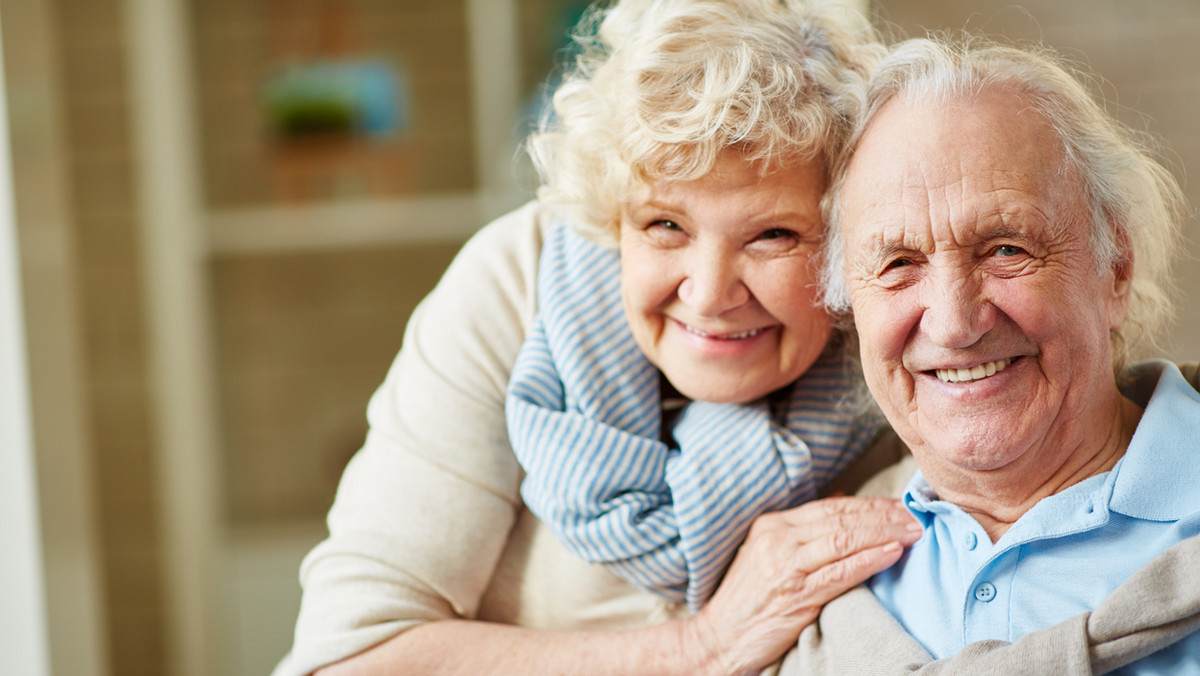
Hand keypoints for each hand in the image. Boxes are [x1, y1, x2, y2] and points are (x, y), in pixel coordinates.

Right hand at [684, 496, 921, 674]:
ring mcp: (786, 566)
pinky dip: (870, 560)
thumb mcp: (768, 553)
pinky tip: (892, 553)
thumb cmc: (749, 599)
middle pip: (841, 519)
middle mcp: (778, 539)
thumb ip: (804, 529)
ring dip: (884, 533)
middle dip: (883, 515)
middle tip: (916, 515)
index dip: (869, 504)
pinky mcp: (796, 594)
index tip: (899, 506)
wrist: (719, 637)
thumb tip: (841, 499)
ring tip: (913, 531)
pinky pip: (840, 572)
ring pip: (844, 539)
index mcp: (772, 525)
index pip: (831, 507)